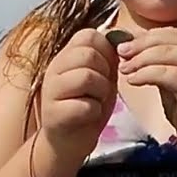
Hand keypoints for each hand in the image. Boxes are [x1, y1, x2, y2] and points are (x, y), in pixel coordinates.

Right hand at [39, 28, 119, 157]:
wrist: (68, 142)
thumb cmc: (86, 106)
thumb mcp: (101, 77)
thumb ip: (109, 57)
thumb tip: (125, 36)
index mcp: (66, 56)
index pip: (87, 35)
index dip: (106, 50)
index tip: (108, 69)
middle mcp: (54, 69)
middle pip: (88, 55)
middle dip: (105, 73)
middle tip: (102, 89)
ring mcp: (51, 91)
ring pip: (85, 77)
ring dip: (101, 92)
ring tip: (97, 101)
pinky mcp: (54, 114)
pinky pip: (84, 105)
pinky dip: (94, 111)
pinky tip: (89, 116)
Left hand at [115, 27, 176, 155]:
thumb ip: (163, 64)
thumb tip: (133, 46)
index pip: (175, 32)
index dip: (148, 36)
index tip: (126, 44)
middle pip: (170, 39)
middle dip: (141, 45)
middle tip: (121, 53)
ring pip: (167, 54)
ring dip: (141, 59)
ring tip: (125, 69)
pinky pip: (167, 73)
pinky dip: (146, 74)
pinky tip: (134, 81)